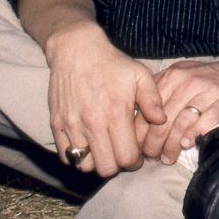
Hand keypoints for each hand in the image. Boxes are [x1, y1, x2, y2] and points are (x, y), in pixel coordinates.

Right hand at [45, 22, 165, 177]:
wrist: (76, 49)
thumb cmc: (112, 63)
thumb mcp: (140, 75)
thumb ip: (153, 100)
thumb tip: (161, 121)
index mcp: (116, 114)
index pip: (127, 158)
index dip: (135, 161)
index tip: (136, 153)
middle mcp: (92, 124)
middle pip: (106, 168)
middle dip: (117, 165)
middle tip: (121, 152)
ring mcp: (72, 126)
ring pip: (84, 166)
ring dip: (96, 162)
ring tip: (104, 149)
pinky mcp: (57, 124)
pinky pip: (65, 156)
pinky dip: (76, 157)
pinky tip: (87, 144)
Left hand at [142, 57, 218, 163]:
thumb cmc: (203, 81)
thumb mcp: (178, 78)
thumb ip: (158, 93)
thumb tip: (134, 121)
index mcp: (172, 77)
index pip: (149, 109)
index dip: (141, 132)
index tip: (138, 148)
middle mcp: (188, 82)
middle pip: (164, 119)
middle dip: (154, 143)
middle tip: (152, 157)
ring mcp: (208, 91)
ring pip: (183, 122)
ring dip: (173, 144)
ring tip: (168, 158)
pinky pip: (209, 118)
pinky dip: (197, 133)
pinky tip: (189, 144)